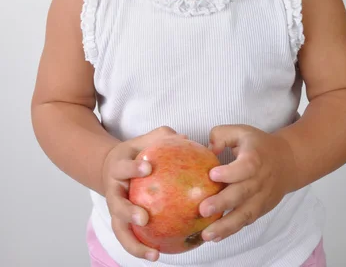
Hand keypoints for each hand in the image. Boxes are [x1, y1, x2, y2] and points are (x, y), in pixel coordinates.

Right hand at [102, 126, 186, 261]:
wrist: (110, 167)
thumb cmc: (134, 154)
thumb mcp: (143, 141)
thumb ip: (161, 137)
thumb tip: (186, 138)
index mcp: (117, 168)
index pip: (123, 167)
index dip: (133, 168)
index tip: (148, 168)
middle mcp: (113, 191)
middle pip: (116, 205)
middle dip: (128, 213)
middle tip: (144, 218)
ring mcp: (115, 210)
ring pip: (119, 230)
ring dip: (134, 244)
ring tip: (153, 254)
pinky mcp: (120, 223)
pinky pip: (130, 239)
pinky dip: (141, 249)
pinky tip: (160, 255)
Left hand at [199, 125, 295, 242]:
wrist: (287, 161)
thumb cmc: (257, 145)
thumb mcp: (241, 131)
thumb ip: (222, 135)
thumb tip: (210, 149)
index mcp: (255, 158)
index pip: (245, 167)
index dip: (230, 172)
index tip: (212, 174)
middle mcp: (260, 179)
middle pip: (242, 193)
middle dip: (222, 203)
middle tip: (203, 210)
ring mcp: (261, 197)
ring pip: (245, 213)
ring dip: (225, 226)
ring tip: (206, 234)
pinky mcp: (260, 209)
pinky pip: (246, 221)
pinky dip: (232, 230)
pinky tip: (216, 236)